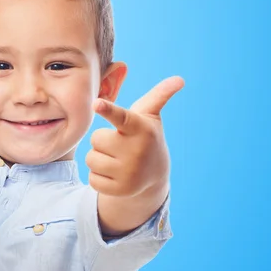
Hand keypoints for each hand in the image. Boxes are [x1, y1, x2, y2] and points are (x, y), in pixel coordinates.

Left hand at [86, 76, 184, 196]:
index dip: (108, 110)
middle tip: (118, 144)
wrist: (154, 174)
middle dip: (102, 140)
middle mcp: (137, 151)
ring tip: (116, 158)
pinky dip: (98, 176)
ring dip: (98, 158)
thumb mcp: (150, 116)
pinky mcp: (120, 190)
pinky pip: (92, 179)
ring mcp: (129, 173)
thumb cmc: (145, 136)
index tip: (96, 103)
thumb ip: (159, 96)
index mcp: (141, 129)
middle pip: (96, 139)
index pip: (121, 117)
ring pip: (91, 159)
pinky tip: (114, 174)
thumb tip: (179, 79)